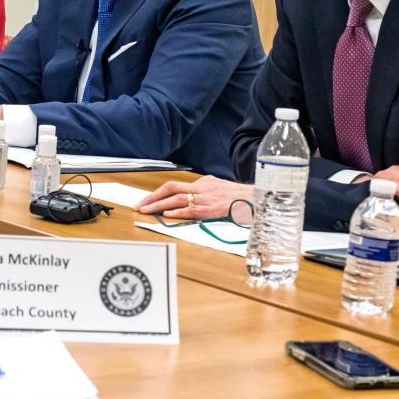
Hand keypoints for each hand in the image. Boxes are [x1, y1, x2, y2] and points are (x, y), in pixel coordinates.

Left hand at [136, 176, 253, 219]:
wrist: (259, 199)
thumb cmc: (241, 198)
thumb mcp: (220, 189)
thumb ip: (205, 192)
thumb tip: (190, 201)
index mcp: (204, 182)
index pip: (175, 185)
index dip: (158, 193)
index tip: (146, 200)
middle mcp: (203, 187)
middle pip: (171, 188)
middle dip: (153, 197)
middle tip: (139, 206)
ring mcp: (207, 198)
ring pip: (177, 198)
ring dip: (159, 205)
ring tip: (146, 211)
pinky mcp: (213, 209)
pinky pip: (191, 210)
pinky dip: (178, 212)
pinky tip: (167, 215)